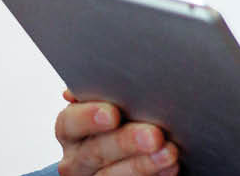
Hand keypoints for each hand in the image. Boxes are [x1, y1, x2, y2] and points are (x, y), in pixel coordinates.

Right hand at [55, 89, 179, 175]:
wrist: (139, 146)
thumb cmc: (130, 111)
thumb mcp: (119, 99)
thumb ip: (115, 90)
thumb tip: (119, 73)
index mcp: (72, 128)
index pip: (69, 122)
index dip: (88, 118)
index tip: (113, 114)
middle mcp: (77, 156)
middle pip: (94, 151)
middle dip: (126, 142)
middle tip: (155, 135)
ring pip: (109, 175)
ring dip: (143, 164)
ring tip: (170, 153)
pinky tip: (170, 167)